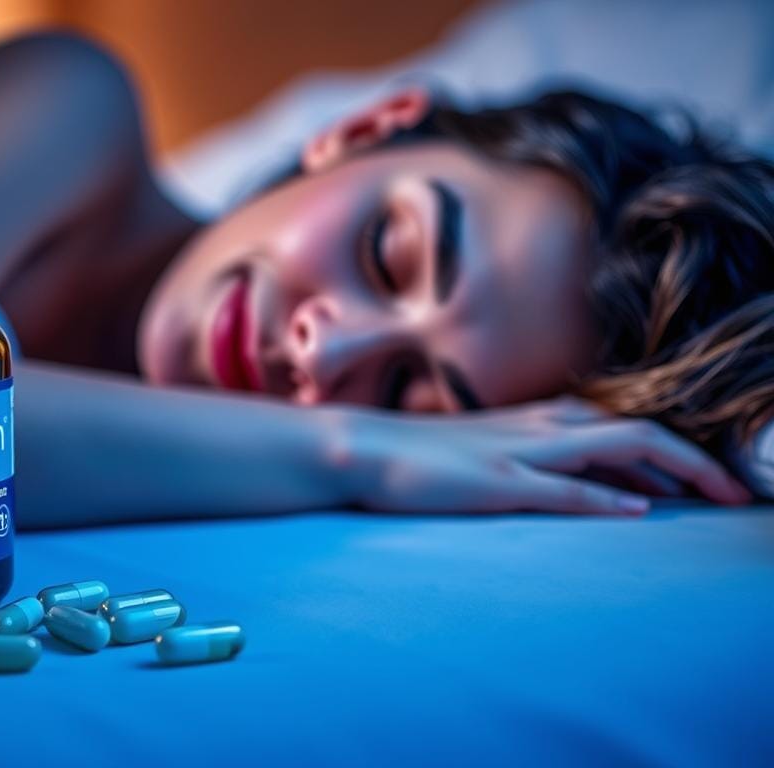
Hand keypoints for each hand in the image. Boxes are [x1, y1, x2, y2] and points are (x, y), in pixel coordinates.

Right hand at [320, 397, 751, 514]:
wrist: (358, 448)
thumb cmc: (415, 455)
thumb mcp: (481, 449)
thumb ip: (526, 457)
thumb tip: (565, 481)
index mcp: (536, 419)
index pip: (624, 423)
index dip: (676, 449)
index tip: (709, 482)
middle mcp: (539, 428)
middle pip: (639, 429)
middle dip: (698, 459)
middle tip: (738, 493)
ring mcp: (520, 453)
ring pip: (618, 446)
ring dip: (676, 469)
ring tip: (718, 497)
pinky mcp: (497, 482)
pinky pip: (563, 488)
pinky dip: (606, 498)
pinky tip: (638, 513)